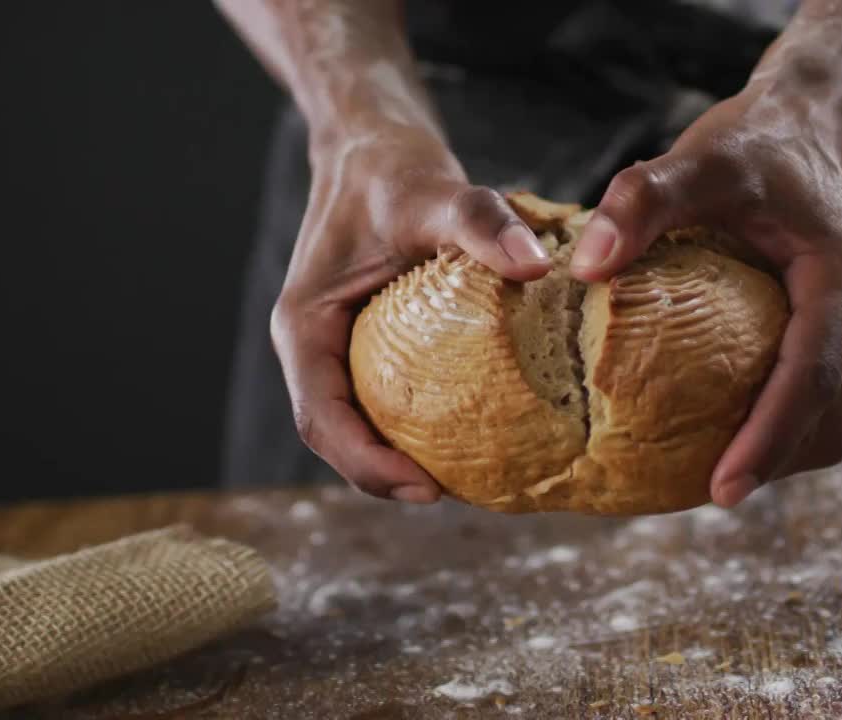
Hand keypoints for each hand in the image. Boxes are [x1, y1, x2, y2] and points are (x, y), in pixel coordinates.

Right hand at [271, 128, 553, 502]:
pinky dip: (418, 426)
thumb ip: (483, 225)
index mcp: (304, 327)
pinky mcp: (366, 345)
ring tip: (468, 481)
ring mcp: (338, 349)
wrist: (375, 145)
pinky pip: (383, 400)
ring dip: (401, 458)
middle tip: (457, 495)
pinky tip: (473, 433)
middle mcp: (315, 346)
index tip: (426, 489)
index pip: (322, 420)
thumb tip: (536, 267)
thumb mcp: (438, 193)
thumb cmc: (394, 170)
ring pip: (359, 424)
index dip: (367, 466)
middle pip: (338, 437)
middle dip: (388, 476)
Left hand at [569, 80, 841, 507]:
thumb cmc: (756, 142)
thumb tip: (585, 268)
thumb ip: (642, 202)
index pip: (812, 380)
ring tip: (708, 472)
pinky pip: (829, 399)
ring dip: (782, 452)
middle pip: (831, 418)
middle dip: (772, 463)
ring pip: (836, 419)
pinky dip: (786, 425)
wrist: (814, 119)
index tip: (721, 490)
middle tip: (697, 491)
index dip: (768, 441)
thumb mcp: (698, 159)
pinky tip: (728, 430)